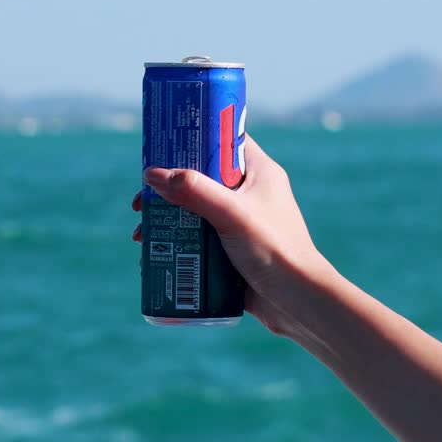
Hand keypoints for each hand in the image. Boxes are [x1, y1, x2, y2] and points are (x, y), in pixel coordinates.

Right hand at [132, 135, 336, 335]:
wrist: (299, 302)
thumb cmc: (274, 250)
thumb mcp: (231, 214)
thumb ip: (193, 190)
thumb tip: (152, 174)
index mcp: (260, 173)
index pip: (224, 142)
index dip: (194, 139)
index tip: (162, 147)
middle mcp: (250, 194)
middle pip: (200, 179)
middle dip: (168, 190)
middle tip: (142, 201)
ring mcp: (241, 224)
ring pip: (195, 212)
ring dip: (167, 221)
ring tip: (142, 236)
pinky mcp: (233, 251)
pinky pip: (198, 240)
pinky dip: (176, 244)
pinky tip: (156, 256)